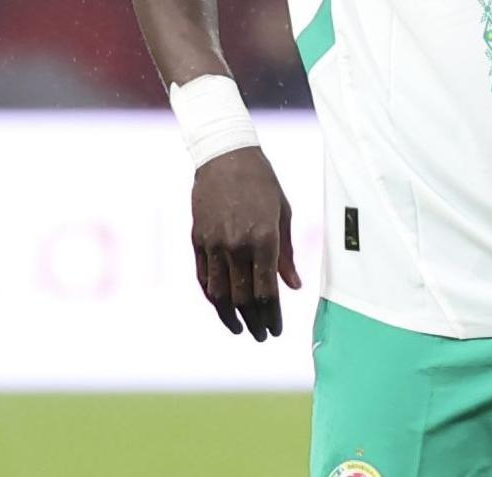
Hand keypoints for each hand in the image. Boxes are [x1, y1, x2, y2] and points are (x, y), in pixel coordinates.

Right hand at [190, 147, 302, 340]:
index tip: (276, 331)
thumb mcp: (283, 214)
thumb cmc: (262, 183)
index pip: (266, 292)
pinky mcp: (197, 240)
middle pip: (242, 298)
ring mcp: (214, 244)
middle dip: (253, 322)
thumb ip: (285, 254)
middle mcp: (237, 245)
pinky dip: (212, 296)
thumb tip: (293, 287)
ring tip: (240, 329)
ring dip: (229, 317)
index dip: (271, 316)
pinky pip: (203, 277)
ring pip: (219, 294)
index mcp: (264, 239)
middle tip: (261, 336)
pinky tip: (221, 306)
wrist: (225, 156)